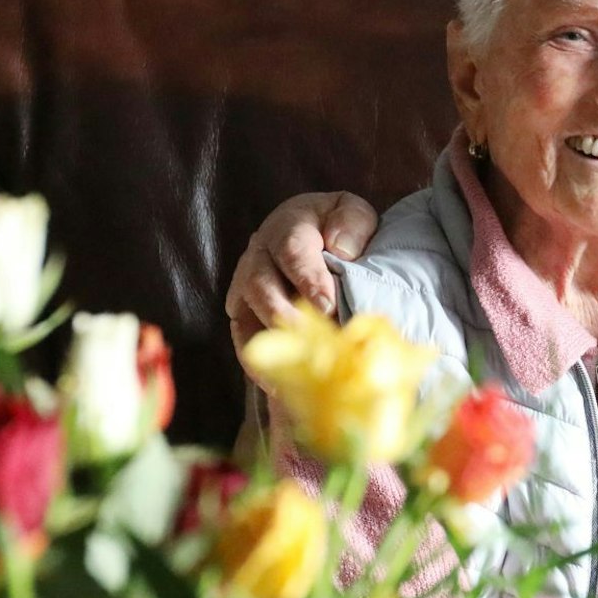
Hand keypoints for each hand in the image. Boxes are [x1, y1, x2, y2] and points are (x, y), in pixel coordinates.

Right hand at [224, 191, 378, 365]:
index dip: (308, 279)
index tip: (327, 305)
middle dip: (285, 314)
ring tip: (293, 368)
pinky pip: (243, 337)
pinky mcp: (244, 312)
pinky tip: (277, 384)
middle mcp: (258, 255)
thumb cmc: (341, 228)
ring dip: (268, 342)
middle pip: (261, 285)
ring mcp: (246, 285)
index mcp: (288, 228)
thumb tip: (341, 249)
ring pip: (245, 314)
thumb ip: (351, 223)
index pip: (293, 252)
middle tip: (310, 339)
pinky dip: (257, 361)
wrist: (321, 235)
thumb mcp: (354, 213)